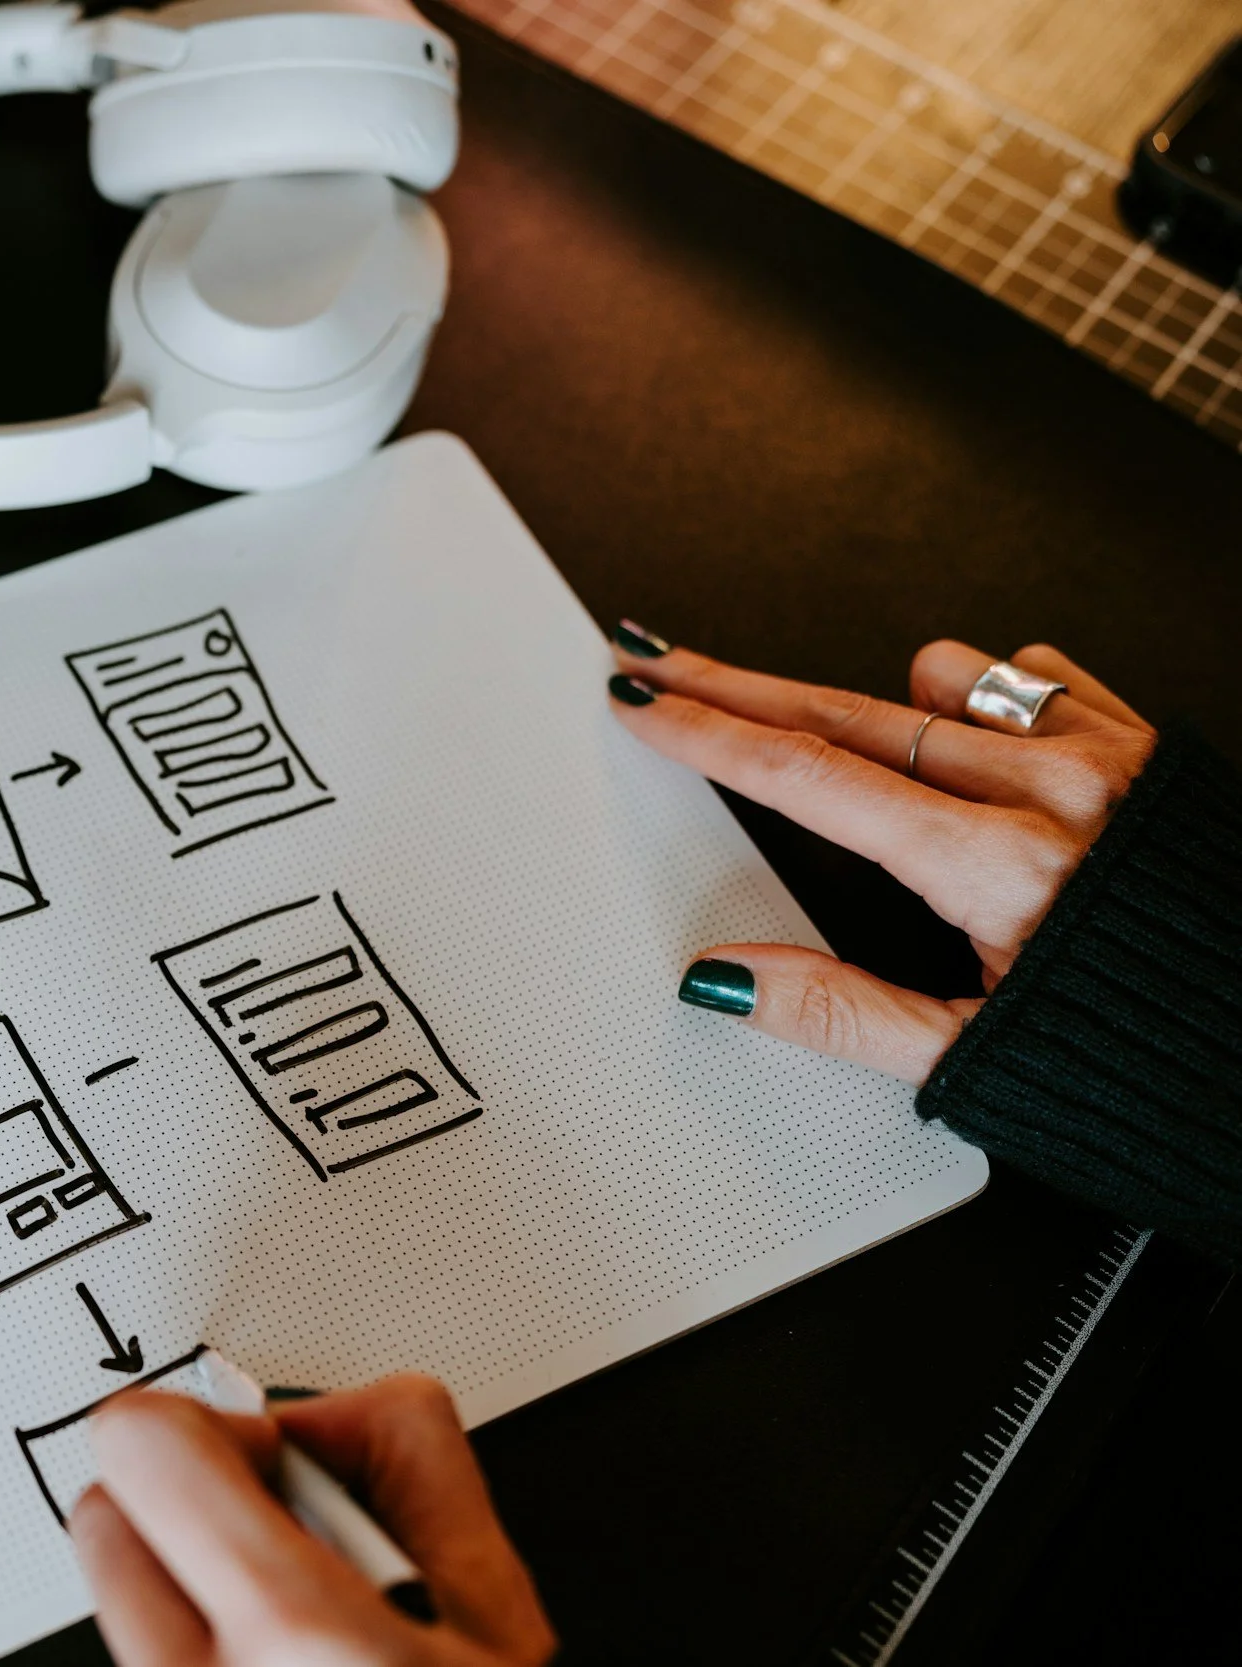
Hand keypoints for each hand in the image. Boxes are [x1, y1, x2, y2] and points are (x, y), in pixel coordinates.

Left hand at [69, 1374, 554, 1665]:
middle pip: (102, 1514)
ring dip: (187, 1592)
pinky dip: (196, 1657)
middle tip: (282, 1549)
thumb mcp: (495, 1610)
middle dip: (189, 1509)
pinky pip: (143, 1665)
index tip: (271, 1463)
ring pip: (117, 1602)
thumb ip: (410, 1462)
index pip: (142, 1442)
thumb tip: (329, 1413)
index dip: (212, 1429)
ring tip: (288, 1635)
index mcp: (293, 1633)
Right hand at [607, 626, 1156, 1081]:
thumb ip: (838, 1012)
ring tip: (841, 739)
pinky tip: (967, 731)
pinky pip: (1033, 676)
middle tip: (660, 657)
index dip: (709, 736)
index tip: (645, 704)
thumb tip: (726, 978)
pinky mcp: (1146, 741)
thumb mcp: (975, 1061)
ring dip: (877, 701)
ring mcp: (1102, 754)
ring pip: (942, 684)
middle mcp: (1048, 791)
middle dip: (735, 684)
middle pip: (848, 712)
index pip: (809, 778)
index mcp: (994, 867)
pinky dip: (983, 692)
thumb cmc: (1152, 1059)